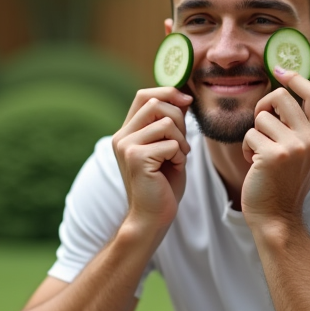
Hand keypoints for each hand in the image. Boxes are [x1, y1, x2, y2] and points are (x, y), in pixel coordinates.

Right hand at [112, 86, 191, 233]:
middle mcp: (122, 136)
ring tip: (177, 159)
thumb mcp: (169, 148)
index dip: (168, 92)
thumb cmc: (162, 185)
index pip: (144, 96)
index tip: (187, 100)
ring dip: (181, 141)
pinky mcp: (137, 158)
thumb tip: (182, 97)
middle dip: (179, 119)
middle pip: (155, 104)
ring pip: (166, 122)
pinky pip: (171, 143)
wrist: (152, 217)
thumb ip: (170, 124)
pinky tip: (173, 169)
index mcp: (127, 132)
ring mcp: (127, 146)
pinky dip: (180, 156)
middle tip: (182, 144)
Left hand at [241, 67, 309, 227]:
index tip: (280, 71)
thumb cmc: (284, 182)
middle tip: (261, 126)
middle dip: (263, 107)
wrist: (278, 217)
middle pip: (281, 97)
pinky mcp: (273, 156)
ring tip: (261, 154)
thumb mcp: (303, 153)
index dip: (296, 78)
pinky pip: (249, 135)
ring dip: (254, 134)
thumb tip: (285, 89)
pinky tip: (255, 165)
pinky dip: (247, 149)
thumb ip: (301, 126)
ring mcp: (295, 148)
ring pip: (261, 117)